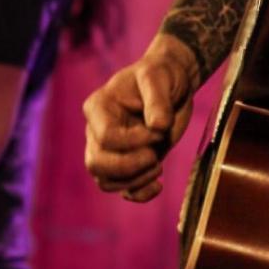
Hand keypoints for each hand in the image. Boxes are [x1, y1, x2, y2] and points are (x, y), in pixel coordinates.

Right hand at [83, 36, 198, 202]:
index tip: (159, 131)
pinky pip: (121, 189)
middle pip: (97, 164)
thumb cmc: (162, 75)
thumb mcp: (159, 77)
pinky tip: (157, 186)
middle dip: (129, 167)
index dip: (133, 141)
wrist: (172, 85)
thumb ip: (157, 100)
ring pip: (106, 181)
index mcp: (98, 107)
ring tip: (158, 164)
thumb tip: (158, 127)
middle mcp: (97, 131)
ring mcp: (109, 150)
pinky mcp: (126, 162)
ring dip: (135, 180)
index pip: (105, 137)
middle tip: (155, 156)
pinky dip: (138, 194)